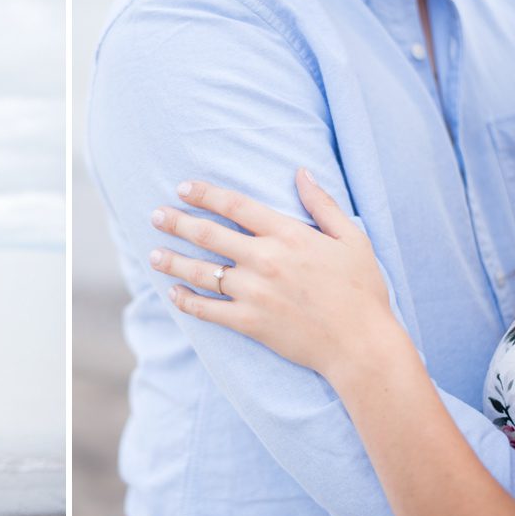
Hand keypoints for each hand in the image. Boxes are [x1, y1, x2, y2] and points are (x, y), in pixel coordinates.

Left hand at [149, 168, 395, 378]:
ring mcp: (254, 292)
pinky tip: (173, 293)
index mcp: (288, 234)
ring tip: (153, 255)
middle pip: (208, 234)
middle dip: (177, 222)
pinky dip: (187, 302)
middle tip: (156, 216)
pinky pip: (208, 310)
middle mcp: (265, 260)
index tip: (183, 188)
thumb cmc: (361, 289)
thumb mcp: (351, 238)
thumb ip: (322, 204)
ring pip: (201, 272)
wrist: (360, 343)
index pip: (235, 205)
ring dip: (173, 262)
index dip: (205, 194)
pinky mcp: (249, 322)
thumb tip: (301, 172)